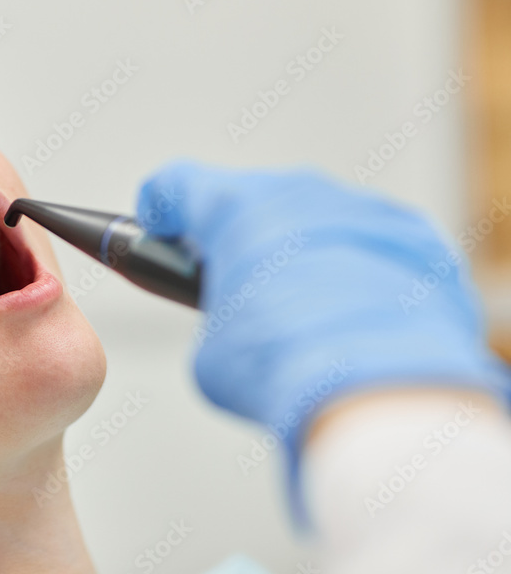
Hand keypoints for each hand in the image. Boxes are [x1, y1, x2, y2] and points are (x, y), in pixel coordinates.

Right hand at [135, 159, 510, 524]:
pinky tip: (355, 318)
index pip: (175, 184)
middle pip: (250, 199)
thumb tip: (240, 329)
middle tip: (234, 284)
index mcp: (232, 206)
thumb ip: (216, 319)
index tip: (158, 227)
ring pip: (314, 218)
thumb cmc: (282, 367)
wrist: (384, 389)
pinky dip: (356, 271)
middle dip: (237, 235)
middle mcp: (296, 191)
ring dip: (298, 251)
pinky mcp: (414, 236)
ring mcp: (361, 208)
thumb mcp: (210, 354)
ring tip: (302, 310)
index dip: (159, 209)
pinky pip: (370, 244)